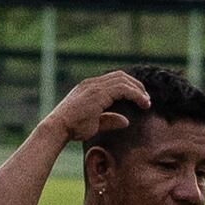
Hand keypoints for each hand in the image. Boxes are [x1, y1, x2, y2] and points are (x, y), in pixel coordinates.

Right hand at [38, 66, 155, 149]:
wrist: (58, 128)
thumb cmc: (72, 128)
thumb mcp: (95, 123)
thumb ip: (110, 120)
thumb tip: (126, 121)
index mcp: (89, 87)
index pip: (114, 79)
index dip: (129, 86)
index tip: (140, 99)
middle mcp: (92, 83)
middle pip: (121, 76)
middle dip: (136, 85)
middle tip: (146, 99)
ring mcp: (95, 86)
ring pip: (124, 80)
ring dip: (138, 90)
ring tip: (146, 102)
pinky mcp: (98, 93)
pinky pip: (123, 89)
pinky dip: (136, 94)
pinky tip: (143, 103)